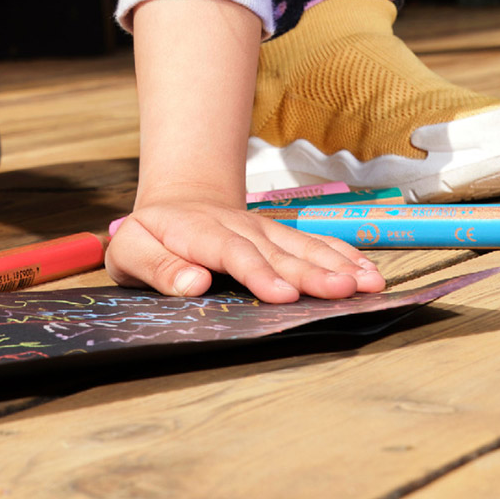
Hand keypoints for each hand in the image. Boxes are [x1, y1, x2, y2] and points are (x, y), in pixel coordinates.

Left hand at [105, 191, 383, 301]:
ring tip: (367, 282)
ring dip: (336, 264)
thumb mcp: (131, 251)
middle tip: (342, 291)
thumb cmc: (149, 236)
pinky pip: (314, 244)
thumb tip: (192, 285)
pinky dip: (343, 256)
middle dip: (312, 272)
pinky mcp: (280, 236)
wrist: (174, 204)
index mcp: (197, 233)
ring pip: (302, 246)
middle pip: (277, 251)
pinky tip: (368, 271)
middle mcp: (237, 228)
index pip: (231, 252)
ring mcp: (263, 230)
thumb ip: (158, 268)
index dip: (259, 274)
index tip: (283, 295)